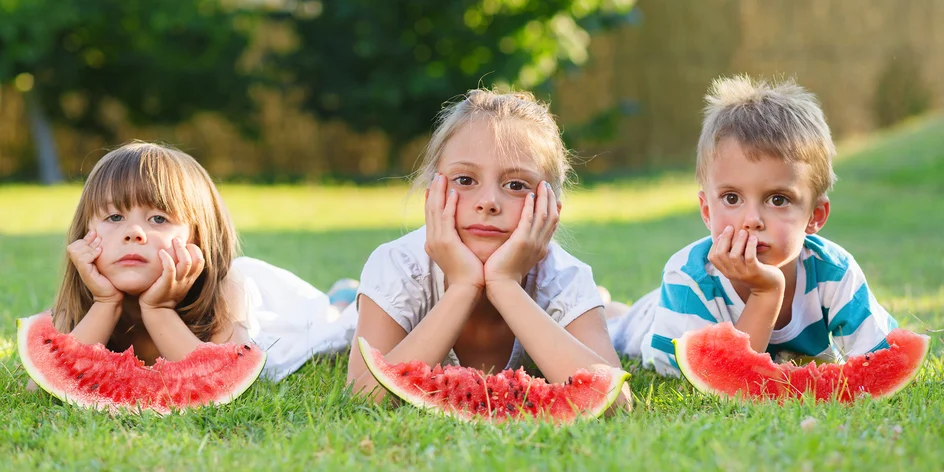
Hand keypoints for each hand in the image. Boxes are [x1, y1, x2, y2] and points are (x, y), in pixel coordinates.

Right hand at [67, 230, 121, 303]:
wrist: (112, 295)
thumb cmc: (111, 279)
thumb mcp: (104, 261)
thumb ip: (99, 251)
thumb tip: (98, 235)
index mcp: (82, 261)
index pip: (75, 245)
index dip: (85, 238)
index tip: (95, 234)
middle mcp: (79, 265)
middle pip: (72, 246)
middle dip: (86, 241)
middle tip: (98, 240)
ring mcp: (81, 270)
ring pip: (75, 251)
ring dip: (89, 246)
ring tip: (100, 248)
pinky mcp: (86, 274)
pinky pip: (83, 259)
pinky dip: (91, 253)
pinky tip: (100, 253)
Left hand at [139, 238, 205, 309]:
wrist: (156, 310)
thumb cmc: (163, 292)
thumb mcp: (176, 280)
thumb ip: (179, 269)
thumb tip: (177, 252)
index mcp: (190, 278)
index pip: (200, 261)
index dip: (195, 250)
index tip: (184, 245)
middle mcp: (186, 280)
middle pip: (196, 260)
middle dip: (188, 247)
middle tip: (177, 239)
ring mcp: (177, 282)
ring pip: (186, 263)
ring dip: (180, 249)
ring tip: (173, 241)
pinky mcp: (165, 284)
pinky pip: (170, 270)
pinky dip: (167, 259)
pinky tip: (161, 252)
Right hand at [424, 173, 484, 289]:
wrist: (466, 288)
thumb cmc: (467, 275)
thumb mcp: (458, 256)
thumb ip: (457, 244)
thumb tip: (460, 238)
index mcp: (433, 243)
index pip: (431, 216)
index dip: (432, 200)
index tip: (434, 187)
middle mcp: (431, 240)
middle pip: (430, 209)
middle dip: (433, 191)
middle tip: (438, 176)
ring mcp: (437, 240)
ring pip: (435, 210)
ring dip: (439, 192)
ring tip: (442, 177)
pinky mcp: (446, 241)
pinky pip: (446, 218)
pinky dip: (449, 204)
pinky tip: (454, 193)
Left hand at [484, 181, 558, 285]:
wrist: (502, 287)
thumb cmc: (505, 276)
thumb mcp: (519, 260)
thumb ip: (522, 249)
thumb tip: (520, 243)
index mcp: (541, 249)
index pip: (552, 226)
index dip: (554, 210)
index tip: (554, 199)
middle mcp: (540, 244)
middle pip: (552, 217)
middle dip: (550, 200)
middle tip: (547, 186)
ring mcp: (532, 242)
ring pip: (544, 214)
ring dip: (543, 198)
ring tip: (542, 185)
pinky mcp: (521, 241)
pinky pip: (529, 218)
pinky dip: (531, 206)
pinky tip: (529, 195)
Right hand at [708, 226, 784, 294]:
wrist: (770, 288)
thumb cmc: (754, 271)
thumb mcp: (740, 265)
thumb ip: (732, 254)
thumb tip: (725, 236)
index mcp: (726, 271)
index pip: (713, 257)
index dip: (715, 244)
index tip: (722, 234)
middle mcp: (732, 273)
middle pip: (721, 254)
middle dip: (725, 239)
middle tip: (731, 228)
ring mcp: (743, 273)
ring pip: (734, 256)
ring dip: (738, 241)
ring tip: (744, 232)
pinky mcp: (755, 272)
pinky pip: (750, 257)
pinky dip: (750, 246)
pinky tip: (753, 238)